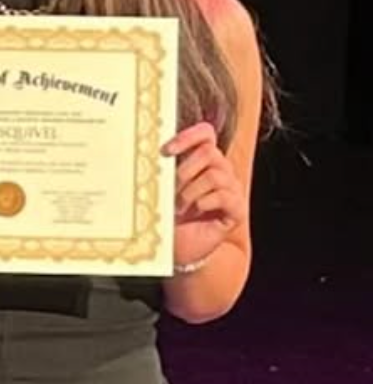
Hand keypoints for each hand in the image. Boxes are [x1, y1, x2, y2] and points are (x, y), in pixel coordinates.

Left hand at [163, 122, 246, 269]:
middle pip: (210, 152)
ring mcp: (230, 189)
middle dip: (185, 170)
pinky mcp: (237, 209)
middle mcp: (220, 170)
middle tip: (170, 190)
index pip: (205, 134)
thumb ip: (161, 169)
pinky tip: (195, 211)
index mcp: (201, 160)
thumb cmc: (166, 216)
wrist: (178, 249)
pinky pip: (224, 196)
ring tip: (178, 207)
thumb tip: (147, 152)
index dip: (188, 136)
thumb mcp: (160, 189)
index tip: (166, 150)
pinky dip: (204, 203)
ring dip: (190, 191)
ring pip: (215, 175)